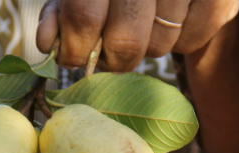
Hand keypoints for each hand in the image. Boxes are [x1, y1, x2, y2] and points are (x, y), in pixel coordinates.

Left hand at [36, 0, 238, 71]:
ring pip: (159, 47)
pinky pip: (192, 42)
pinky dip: (182, 40)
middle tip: (109, 48)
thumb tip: (46, 42)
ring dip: (148, 46)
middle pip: (126, 42)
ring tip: (148, 21)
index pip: (84, 16)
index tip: (71, 55)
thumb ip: (63, 8)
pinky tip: (175, 18)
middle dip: (112, 57)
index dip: (74, 48)